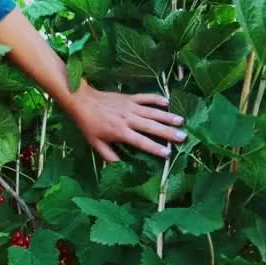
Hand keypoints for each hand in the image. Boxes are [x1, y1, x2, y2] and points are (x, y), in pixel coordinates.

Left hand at [68, 81, 186, 161]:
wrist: (82, 101)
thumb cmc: (88, 124)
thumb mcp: (96, 144)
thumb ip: (109, 156)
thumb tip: (120, 167)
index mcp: (121, 132)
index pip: (141, 142)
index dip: (155, 148)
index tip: (168, 153)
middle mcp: (128, 119)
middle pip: (152, 127)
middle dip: (168, 133)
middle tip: (183, 137)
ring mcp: (130, 107)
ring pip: (152, 112)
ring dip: (167, 116)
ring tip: (181, 121)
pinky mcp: (130, 97)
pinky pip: (146, 97)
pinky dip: (156, 99)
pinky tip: (167, 102)